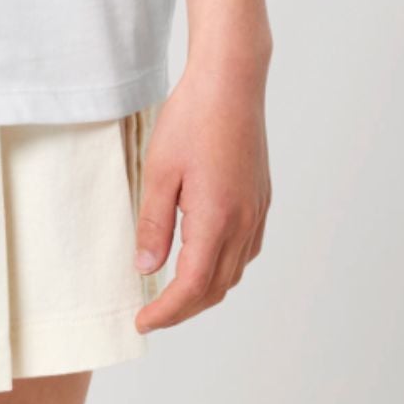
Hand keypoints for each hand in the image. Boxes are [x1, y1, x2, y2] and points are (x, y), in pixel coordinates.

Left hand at [131, 61, 270, 331]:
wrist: (231, 82)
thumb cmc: (192, 118)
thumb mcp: (159, 171)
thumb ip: (153, 225)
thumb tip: (146, 268)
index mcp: (216, 219)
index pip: (191, 288)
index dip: (166, 312)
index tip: (142, 321)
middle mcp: (243, 223)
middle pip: (215, 288)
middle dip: (183, 309)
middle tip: (152, 313)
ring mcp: (257, 212)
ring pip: (233, 272)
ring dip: (204, 291)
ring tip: (173, 291)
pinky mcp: (261, 199)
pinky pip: (246, 250)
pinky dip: (223, 267)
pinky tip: (204, 258)